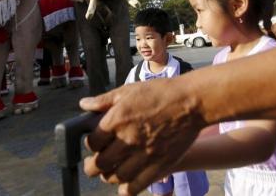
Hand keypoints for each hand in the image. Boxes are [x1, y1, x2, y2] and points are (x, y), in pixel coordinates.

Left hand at [80, 78, 203, 194]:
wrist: (191, 102)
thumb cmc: (160, 93)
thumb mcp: (128, 90)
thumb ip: (103, 100)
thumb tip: (84, 105)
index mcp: (117, 120)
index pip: (92, 143)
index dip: (90, 145)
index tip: (93, 144)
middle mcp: (128, 139)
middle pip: (100, 164)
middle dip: (93, 166)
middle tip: (93, 164)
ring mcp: (144, 154)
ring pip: (115, 177)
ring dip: (108, 176)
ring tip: (109, 171)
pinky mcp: (159, 165)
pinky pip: (136, 186)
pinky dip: (126, 189)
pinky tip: (124, 184)